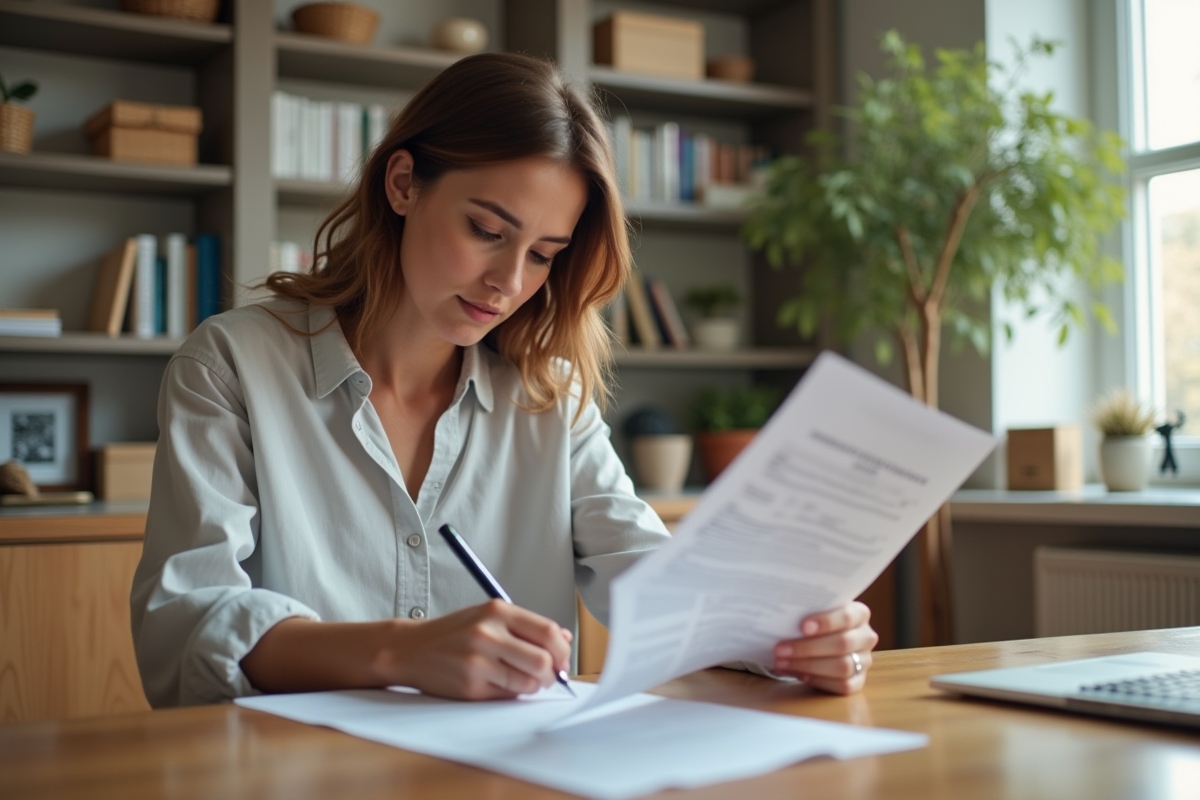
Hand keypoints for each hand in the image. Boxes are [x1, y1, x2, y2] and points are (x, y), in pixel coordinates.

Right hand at [386, 599, 572, 699]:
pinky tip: (502, 684)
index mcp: (497, 611)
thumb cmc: (454, 633)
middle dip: (553, 673)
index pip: (547, 631)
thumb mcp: (488, 617)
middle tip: (549, 675)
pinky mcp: (470, 686)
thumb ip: (526, 626)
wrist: (410, 649)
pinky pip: (508, 695)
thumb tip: (564, 638)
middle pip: (543, 659)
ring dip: (534, 686)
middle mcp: (487, 633)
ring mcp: (478, 661)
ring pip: (528, 682)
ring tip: (524, 680)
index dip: (562, 650)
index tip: (562, 658)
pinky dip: (513, 692)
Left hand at [771, 601, 877, 694]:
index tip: (803, 626)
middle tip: (780, 649)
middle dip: (808, 647)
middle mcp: (866, 637)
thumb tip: (783, 614)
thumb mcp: (813, 612)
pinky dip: (818, 680)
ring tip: (782, 663)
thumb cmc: (813, 622)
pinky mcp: (859, 681)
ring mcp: (864, 661)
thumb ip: (806, 610)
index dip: (826, 622)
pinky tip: (798, 674)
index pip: (847, 616)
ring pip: (843, 667)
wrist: (820, 640)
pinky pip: (843, 685)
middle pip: (843, 643)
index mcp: (859, 614)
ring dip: (808, 665)